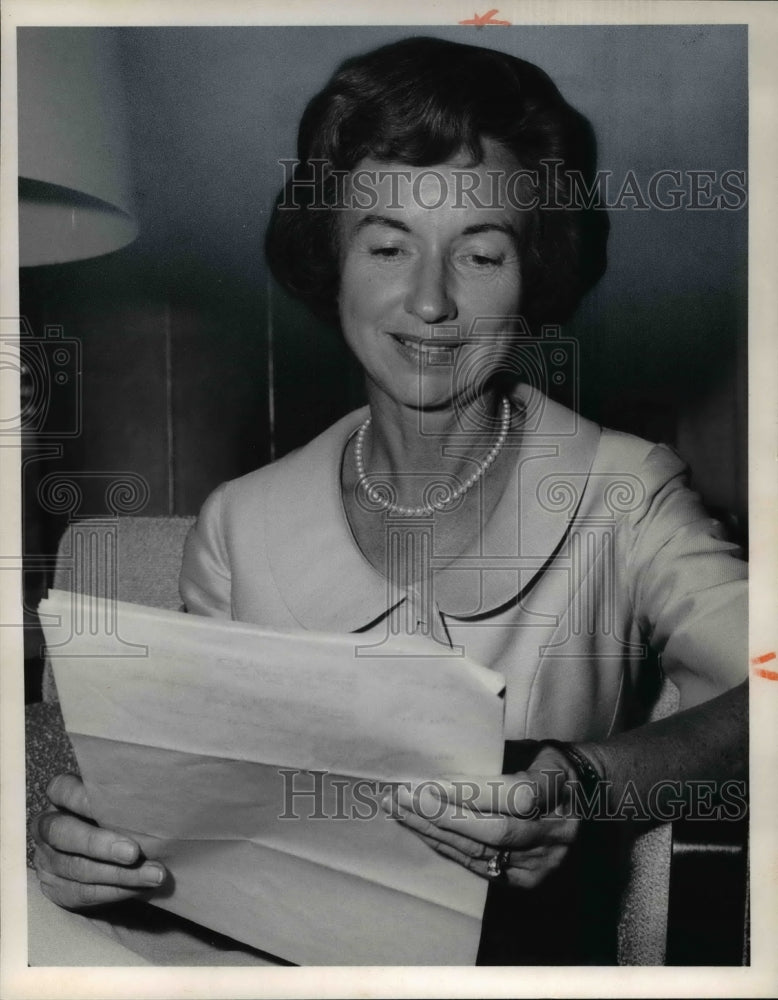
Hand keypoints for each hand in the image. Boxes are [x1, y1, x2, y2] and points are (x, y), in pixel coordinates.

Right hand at [32, 773, 166, 909]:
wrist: (108, 857)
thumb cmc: (119, 818)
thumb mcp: (117, 805)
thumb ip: (125, 803)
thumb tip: (163, 801)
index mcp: (61, 799)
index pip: (62, 790)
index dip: (82, 797)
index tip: (114, 802)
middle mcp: (48, 827)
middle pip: (63, 833)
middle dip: (99, 844)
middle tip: (134, 852)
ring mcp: (47, 860)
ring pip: (77, 868)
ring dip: (118, 874)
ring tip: (153, 874)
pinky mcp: (56, 889)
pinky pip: (84, 893)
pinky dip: (116, 891)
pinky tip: (140, 887)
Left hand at [382, 747, 579, 888]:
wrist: (585, 796)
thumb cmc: (545, 762)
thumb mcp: (529, 749)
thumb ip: (493, 757)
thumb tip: (439, 756)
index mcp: (559, 789)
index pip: (513, 796)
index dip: (469, 792)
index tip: (428, 782)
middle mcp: (556, 831)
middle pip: (494, 832)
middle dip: (442, 815)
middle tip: (401, 798)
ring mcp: (545, 861)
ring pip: (482, 853)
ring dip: (435, 832)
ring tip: (399, 812)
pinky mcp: (529, 880)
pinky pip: (481, 867)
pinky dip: (449, 848)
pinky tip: (422, 832)